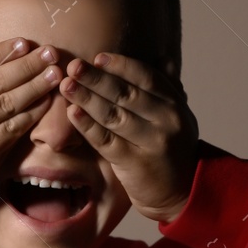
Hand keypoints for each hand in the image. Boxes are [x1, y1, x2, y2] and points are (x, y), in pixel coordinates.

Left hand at [57, 52, 199, 222]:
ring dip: (86, 98)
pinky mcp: (134, 162)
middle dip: (96, 78)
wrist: (182, 192)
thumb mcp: (177, 117)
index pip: (145, 77)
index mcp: (174, 104)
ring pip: (113, 115)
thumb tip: (158, 56)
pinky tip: (72, 113)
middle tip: (72, 66)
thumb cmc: (171, 150)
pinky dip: (87, 126)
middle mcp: (165, 120)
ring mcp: (150, 142)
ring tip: (66, 86)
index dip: (120, 65)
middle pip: (125, 93)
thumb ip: (164, 91)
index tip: (97, 57)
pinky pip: (106, 140)